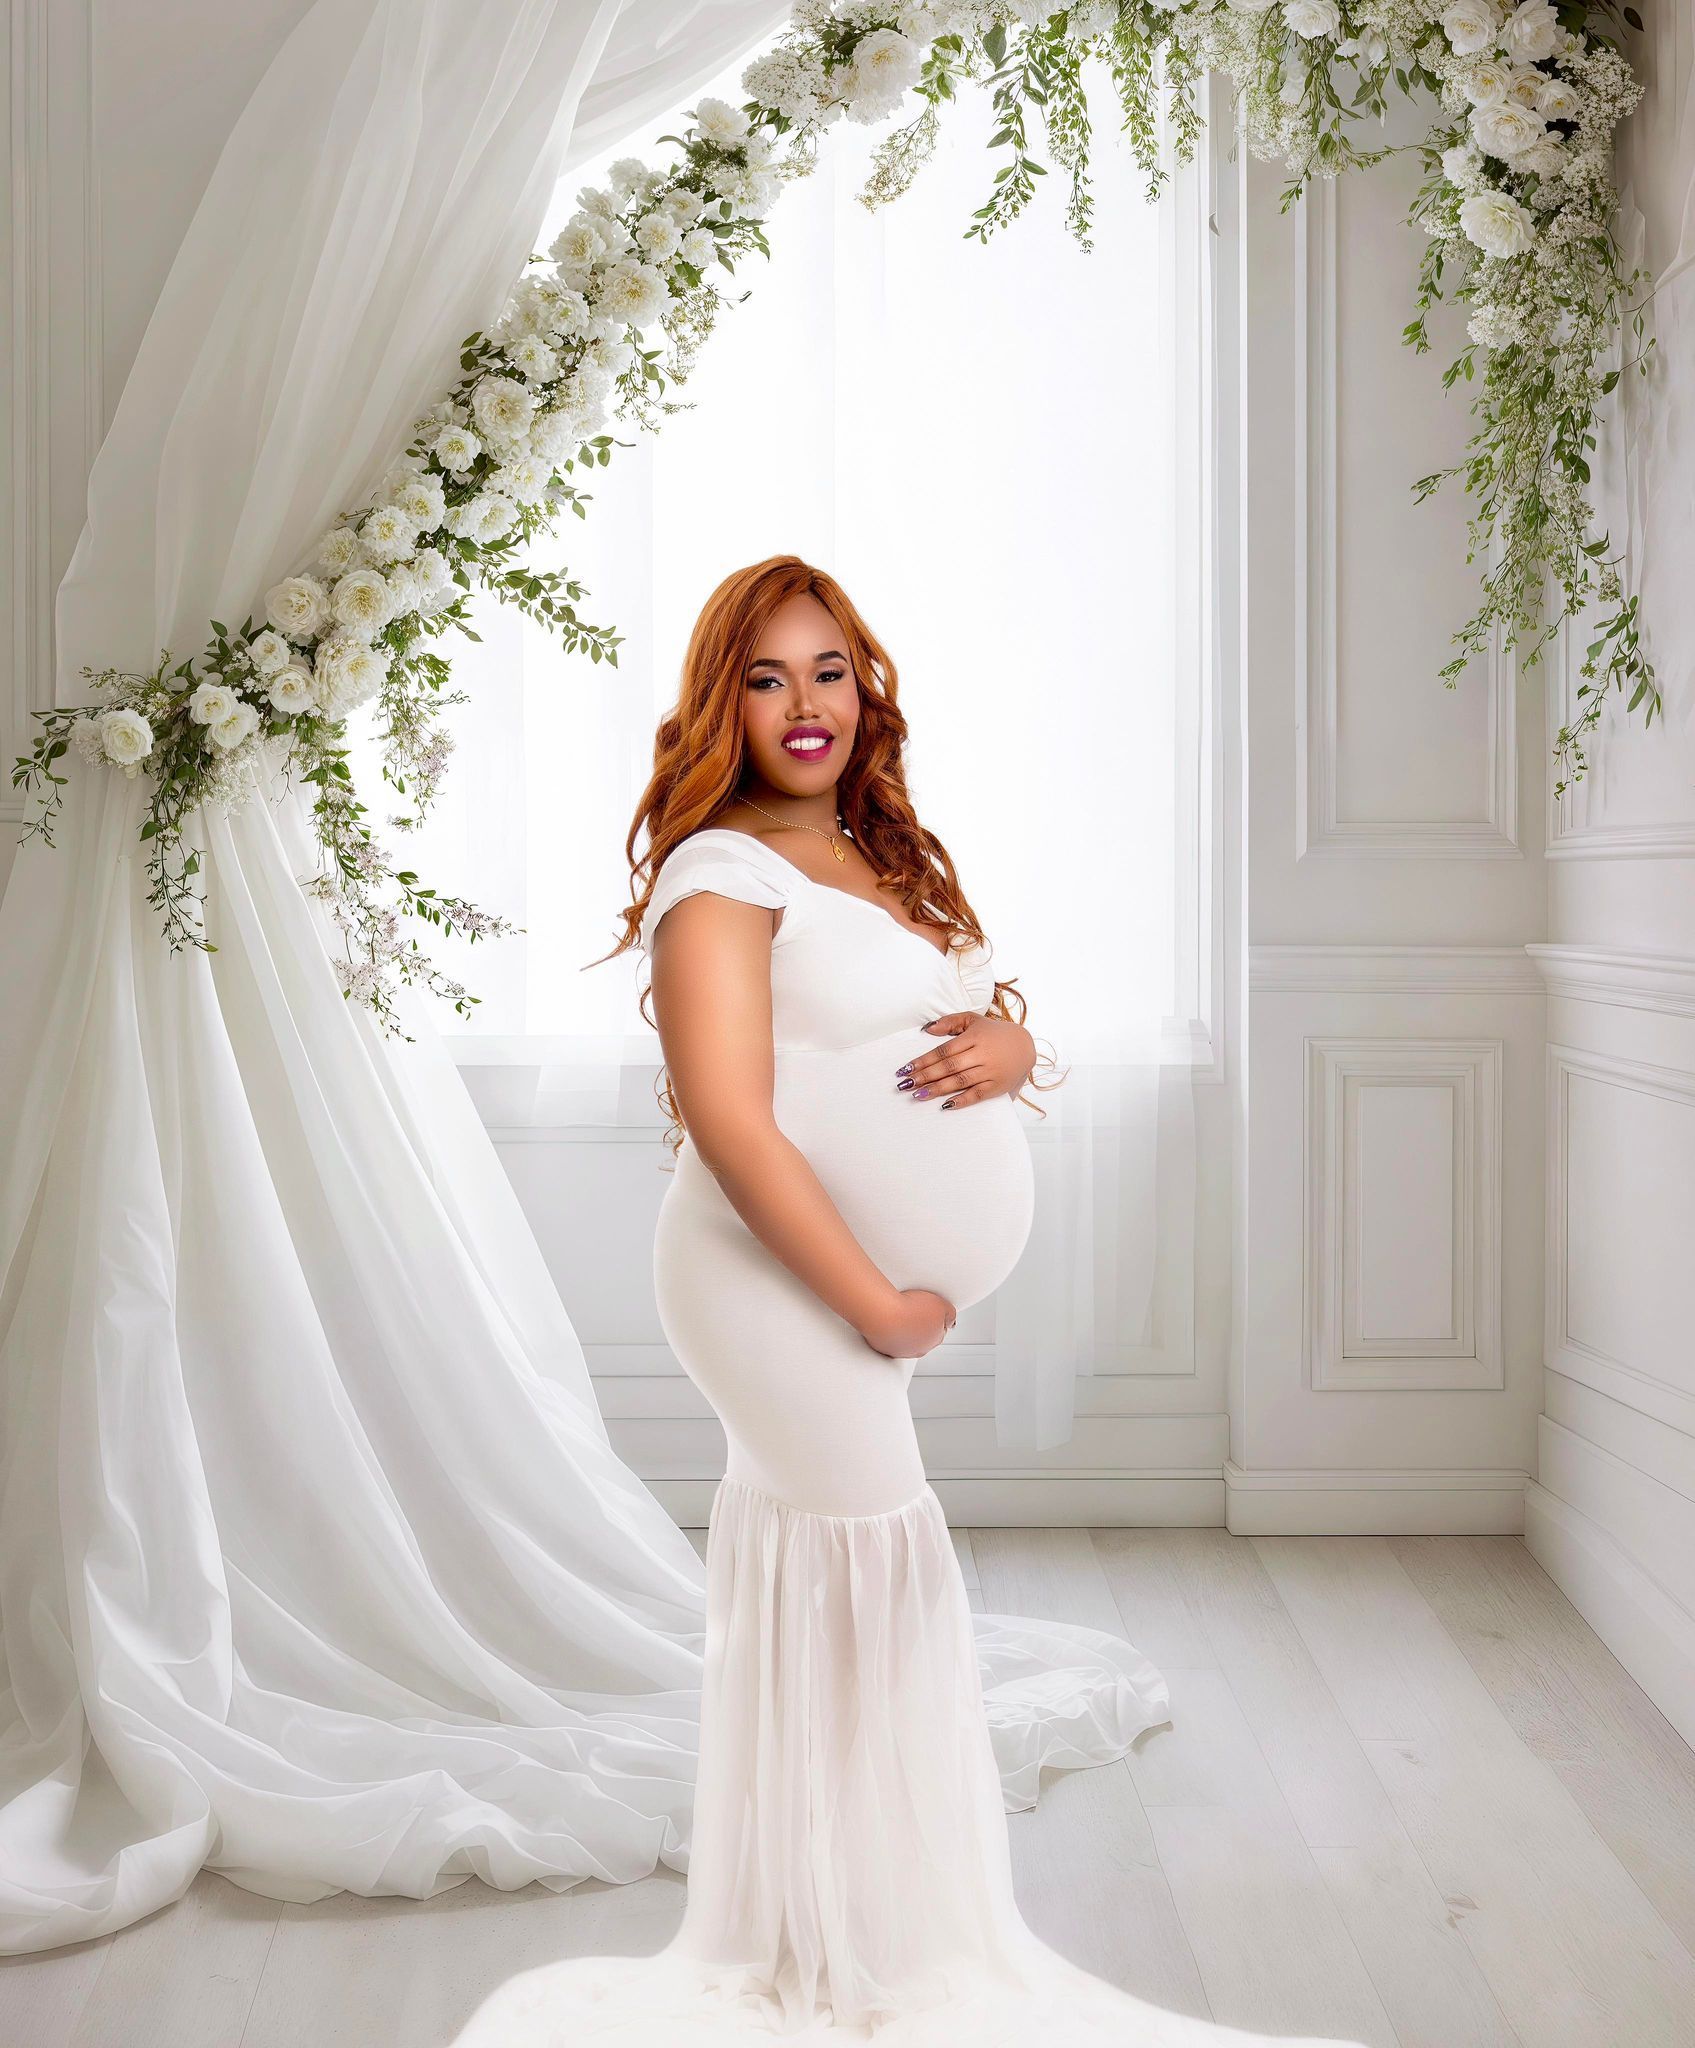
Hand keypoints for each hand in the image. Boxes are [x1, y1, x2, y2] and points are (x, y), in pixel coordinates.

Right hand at [860, 1287, 957, 1359]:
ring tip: (899, 1315)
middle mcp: (920, 1349)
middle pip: (923, 1336)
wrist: (885, 1315)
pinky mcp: (885, 1350)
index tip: (927, 1309)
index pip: (940, 1330)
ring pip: (906, 1340)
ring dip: (904, 1330)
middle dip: (919, 1325)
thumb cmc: (911, 1310)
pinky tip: (888, 1322)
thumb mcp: (942, 1305)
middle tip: (913, 1310)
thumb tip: (951, 1321)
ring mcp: (902, 1351)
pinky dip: (889, 1333)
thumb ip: (950, 1314)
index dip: (933, 1317)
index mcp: (936, 1339)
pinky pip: (889, 1341)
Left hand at [895, 1011, 1035, 1111]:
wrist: (1026, 1047)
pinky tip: (945, 1105)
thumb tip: (927, 1030)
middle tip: (904, 1085)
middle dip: (925, 1076)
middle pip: (948, 1067)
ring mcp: (990, 1071)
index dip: (923, 1060)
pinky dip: (962, 1100)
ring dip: (937, 1089)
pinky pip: (977, 1095)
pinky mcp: (997, 1086)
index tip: (906, 1069)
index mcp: (974, 1037)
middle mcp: (982, 1054)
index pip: (943, 1050)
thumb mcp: (973, 1020)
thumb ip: (950, 1022)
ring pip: (960, 1081)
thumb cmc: (993, 1033)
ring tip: (918, 1095)